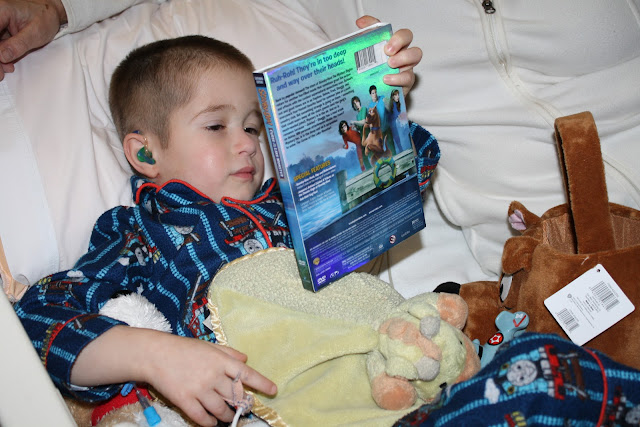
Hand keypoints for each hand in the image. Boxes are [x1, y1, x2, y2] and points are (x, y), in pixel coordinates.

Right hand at [0, 0, 66, 80]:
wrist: (51, 14)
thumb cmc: (45, 18)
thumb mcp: (35, 33)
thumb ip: (18, 45)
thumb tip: (2, 57)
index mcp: (0, 11)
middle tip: (0, 75)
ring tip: (4, 72)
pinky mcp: (1, 32)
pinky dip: (2, 57)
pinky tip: (7, 65)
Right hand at [143, 334, 276, 425]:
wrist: (156, 354)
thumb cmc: (184, 348)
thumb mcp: (209, 345)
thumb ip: (229, 352)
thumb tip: (246, 359)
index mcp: (221, 360)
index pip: (247, 374)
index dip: (262, 383)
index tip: (273, 390)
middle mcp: (213, 375)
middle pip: (235, 396)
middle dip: (242, 405)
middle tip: (243, 408)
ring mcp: (199, 389)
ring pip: (221, 410)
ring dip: (227, 416)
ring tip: (228, 417)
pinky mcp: (185, 400)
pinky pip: (202, 418)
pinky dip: (210, 423)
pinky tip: (212, 422)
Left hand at [356, 16, 421, 96]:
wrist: (369, 95)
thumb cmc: (369, 73)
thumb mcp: (363, 55)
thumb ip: (364, 37)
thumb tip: (361, 22)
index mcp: (392, 45)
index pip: (399, 32)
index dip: (394, 32)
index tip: (384, 40)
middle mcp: (401, 53)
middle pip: (408, 37)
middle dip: (399, 41)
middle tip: (387, 51)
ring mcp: (406, 67)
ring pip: (415, 55)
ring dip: (403, 58)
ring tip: (390, 65)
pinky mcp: (405, 83)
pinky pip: (408, 78)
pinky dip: (397, 78)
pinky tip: (386, 80)